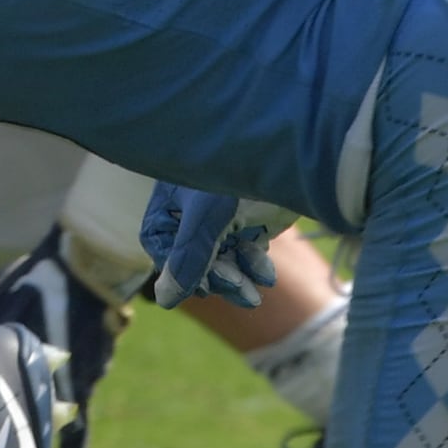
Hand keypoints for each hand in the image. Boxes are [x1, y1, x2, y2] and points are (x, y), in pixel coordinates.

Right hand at [139, 184, 279, 310]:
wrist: (284, 146)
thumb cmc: (233, 170)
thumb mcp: (206, 215)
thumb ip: (187, 257)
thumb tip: (165, 301)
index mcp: (170, 203)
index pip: (162, 248)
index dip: (180, 270)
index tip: (203, 285)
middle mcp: (193, 214)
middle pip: (195, 260)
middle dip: (216, 278)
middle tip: (239, 290)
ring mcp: (223, 219)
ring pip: (223, 261)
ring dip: (237, 279)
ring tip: (254, 295)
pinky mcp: (251, 222)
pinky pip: (246, 254)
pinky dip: (255, 267)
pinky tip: (266, 275)